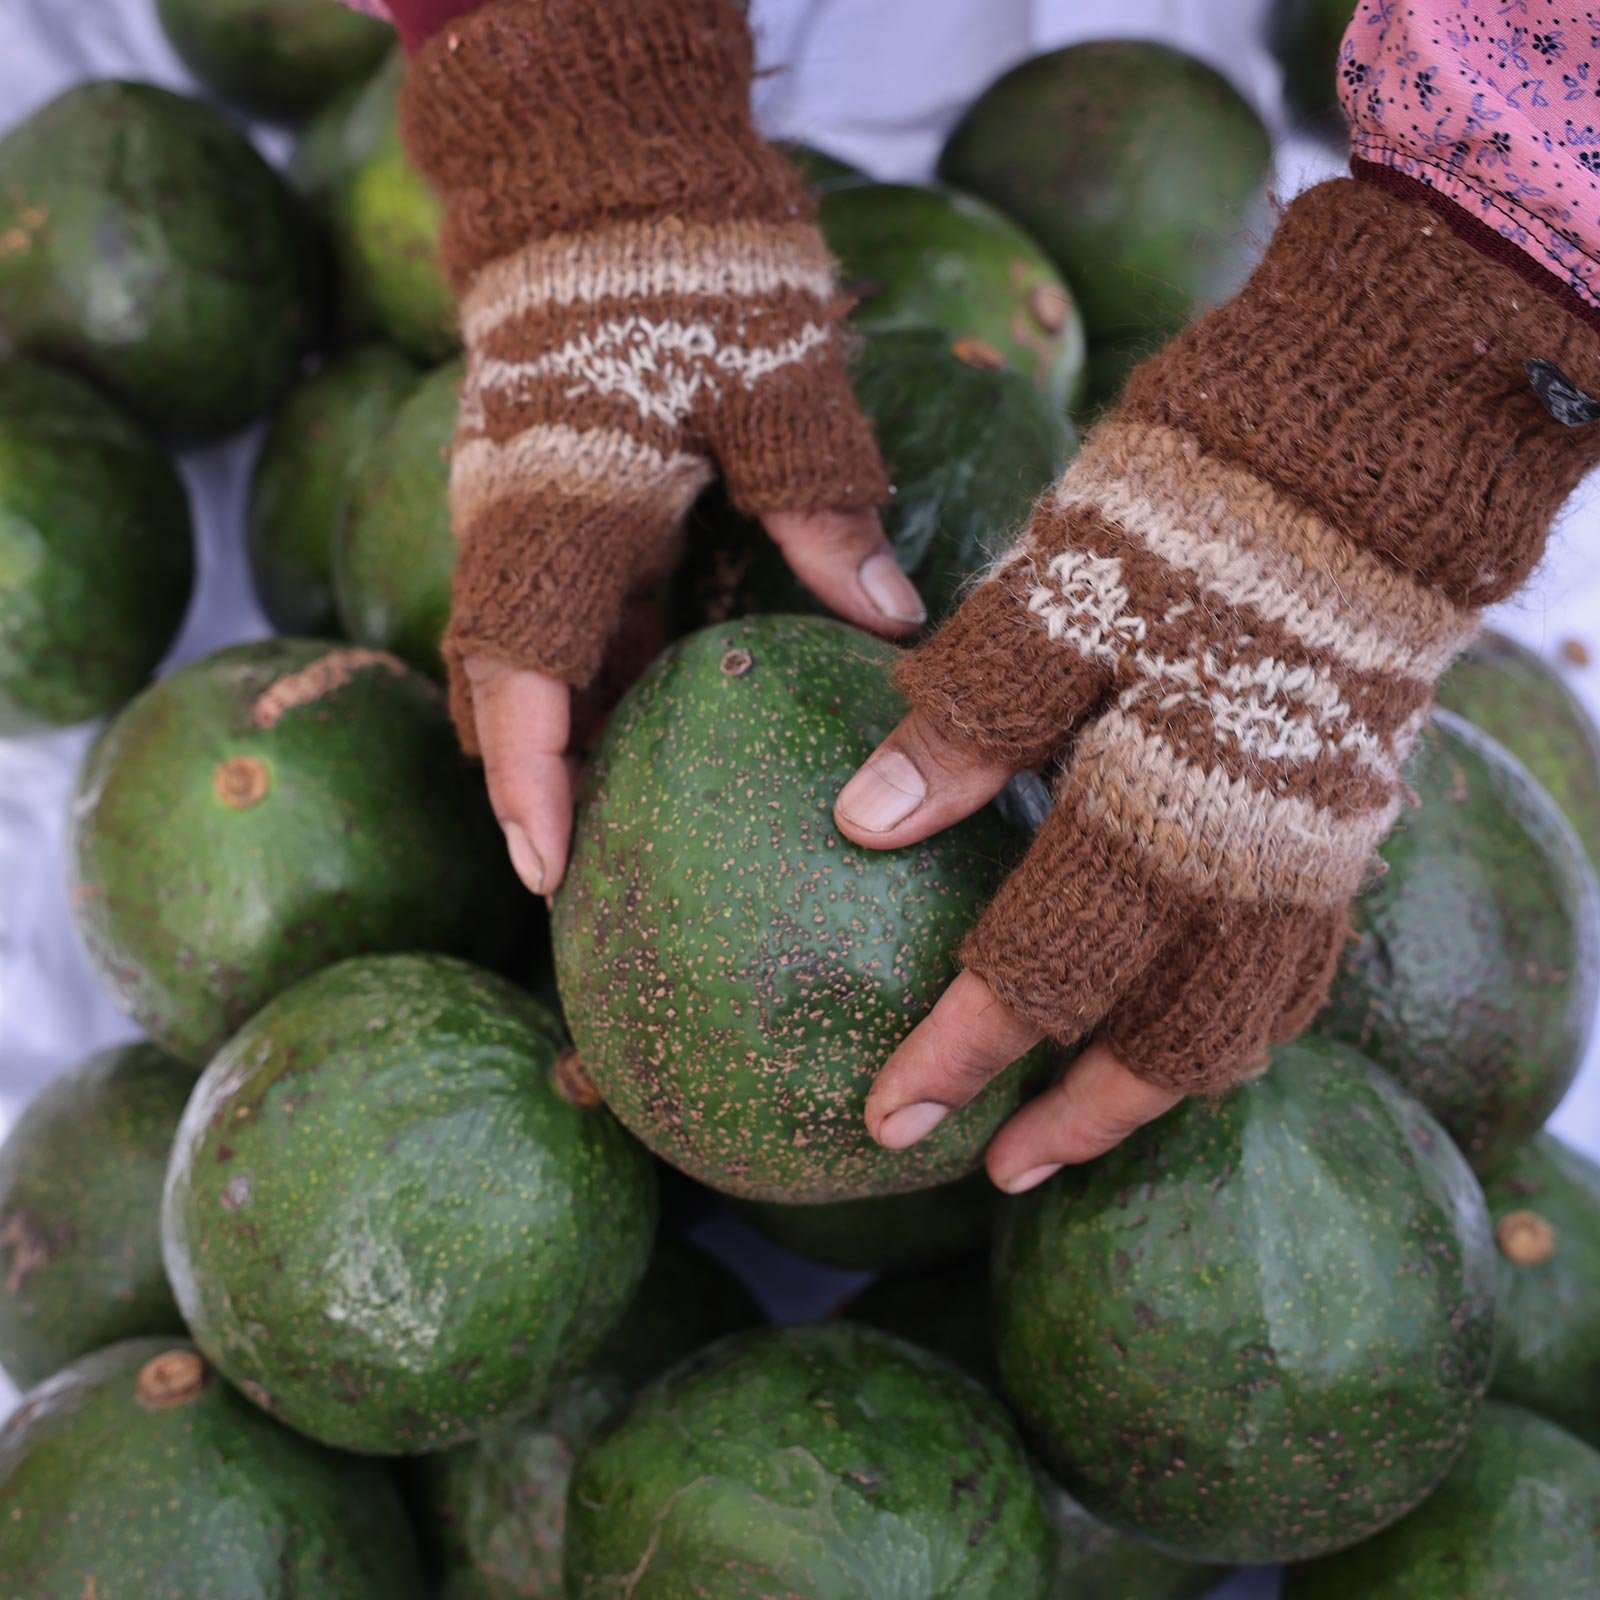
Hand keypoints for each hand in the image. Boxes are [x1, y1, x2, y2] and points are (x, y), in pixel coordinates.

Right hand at [398, 0, 905, 895]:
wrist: (606, 165)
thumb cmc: (690, 262)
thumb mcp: (776, 384)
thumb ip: (824, 507)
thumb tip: (891, 618)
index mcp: (561, 513)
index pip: (519, 681)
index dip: (529, 787)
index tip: (550, 874)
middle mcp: (520, 526)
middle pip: (507, 692)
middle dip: (538, 785)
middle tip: (593, 874)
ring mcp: (526, 513)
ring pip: (531, 659)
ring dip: (570, 738)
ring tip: (628, 819)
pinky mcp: (556, 498)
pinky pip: (564, 612)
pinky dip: (595, 677)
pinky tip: (658, 718)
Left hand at [835, 177, 1599, 1190]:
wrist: (1381, 427)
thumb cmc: (1207, 496)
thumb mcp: (1066, 589)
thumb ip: (974, 715)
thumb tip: (866, 823)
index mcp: (1173, 800)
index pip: (1048, 968)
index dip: (962, 1050)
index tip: (886, 1113)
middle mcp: (1258, 853)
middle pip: (1166, 1042)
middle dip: (1070, 1117)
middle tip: (986, 1167)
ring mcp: (1318, 843)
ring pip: (1245, 1022)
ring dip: (1156, 1089)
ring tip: (1078, 1129)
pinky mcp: (1344, 814)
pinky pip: (1294, 962)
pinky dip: (1234, 1020)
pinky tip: (1184, 1025)